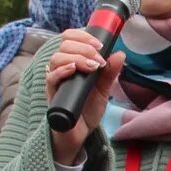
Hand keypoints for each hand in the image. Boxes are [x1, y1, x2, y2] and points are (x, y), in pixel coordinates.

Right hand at [44, 30, 125, 164]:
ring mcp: (55, 81)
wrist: (79, 134)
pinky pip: (51, 77)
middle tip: (99, 59)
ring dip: (77, 57)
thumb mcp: (103, 89)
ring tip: (93, 67)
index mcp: (72, 62)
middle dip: (84, 47)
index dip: (83, 36)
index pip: (69, 38)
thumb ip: (110, 72)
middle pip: (63, 45)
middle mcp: (61, 69)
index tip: (99, 45)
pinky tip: (74, 70)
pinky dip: (62, 70)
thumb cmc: (87, 110)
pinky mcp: (52, 95)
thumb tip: (120, 53)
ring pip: (56, 58)